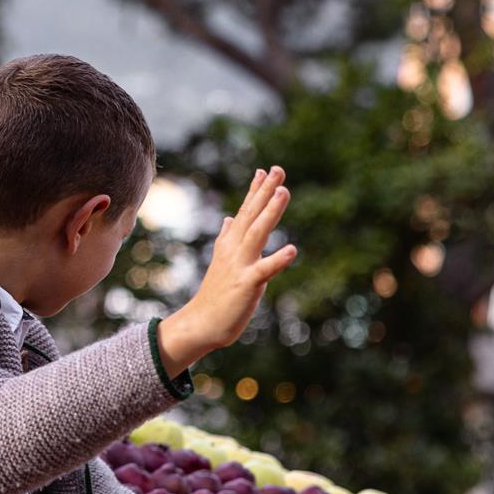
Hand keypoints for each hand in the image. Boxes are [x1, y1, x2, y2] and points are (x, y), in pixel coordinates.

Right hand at [158, 166, 295, 374]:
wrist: (201, 323)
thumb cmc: (216, 295)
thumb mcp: (222, 262)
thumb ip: (227, 238)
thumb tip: (228, 219)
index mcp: (230, 244)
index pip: (244, 212)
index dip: (255, 191)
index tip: (264, 170)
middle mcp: (233, 250)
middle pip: (251, 215)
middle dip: (265, 192)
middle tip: (278, 170)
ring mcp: (239, 265)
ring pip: (257, 233)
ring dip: (270, 212)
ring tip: (283, 192)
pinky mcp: (246, 284)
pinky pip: (264, 270)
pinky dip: (277, 260)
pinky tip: (292, 250)